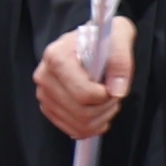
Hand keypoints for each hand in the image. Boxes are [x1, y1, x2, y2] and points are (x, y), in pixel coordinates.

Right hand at [35, 20, 132, 142]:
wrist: (92, 40)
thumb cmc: (104, 37)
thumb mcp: (120, 35)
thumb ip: (121, 60)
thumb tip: (117, 90)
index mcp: (57, 56)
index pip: (82, 94)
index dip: (105, 96)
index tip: (113, 85)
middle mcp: (45, 76)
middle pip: (81, 112)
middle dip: (106, 107)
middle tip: (114, 93)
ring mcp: (44, 94)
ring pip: (79, 125)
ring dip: (101, 118)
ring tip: (107, 100)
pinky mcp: (49, 107)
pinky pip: (73, 130)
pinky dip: (92, 126)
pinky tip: (98, 110)